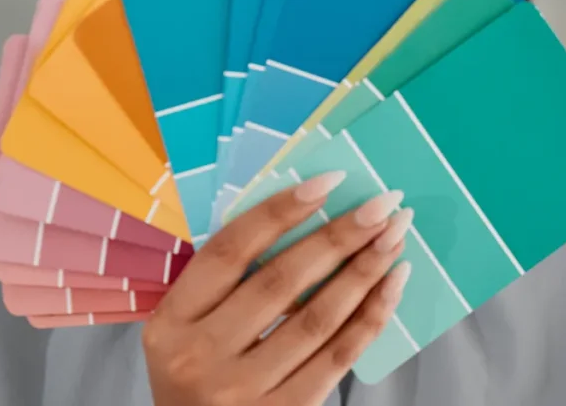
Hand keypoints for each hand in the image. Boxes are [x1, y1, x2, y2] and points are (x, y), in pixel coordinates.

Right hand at [142, 172, 413, 405]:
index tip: (329, 181)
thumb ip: (224, 285)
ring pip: (315, 318)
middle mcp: (200, 357)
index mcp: (171, 323)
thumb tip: (302, 218)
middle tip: (382, 204)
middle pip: (280, 281)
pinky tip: (393, 285)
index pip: (229, 250)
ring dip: (363, 271)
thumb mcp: (186, 332)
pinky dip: (370, 317)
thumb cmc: (198, 380)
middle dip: (338, 235)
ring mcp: (242, 393)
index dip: (280, 210)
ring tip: (394, 237)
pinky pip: (337, 359)